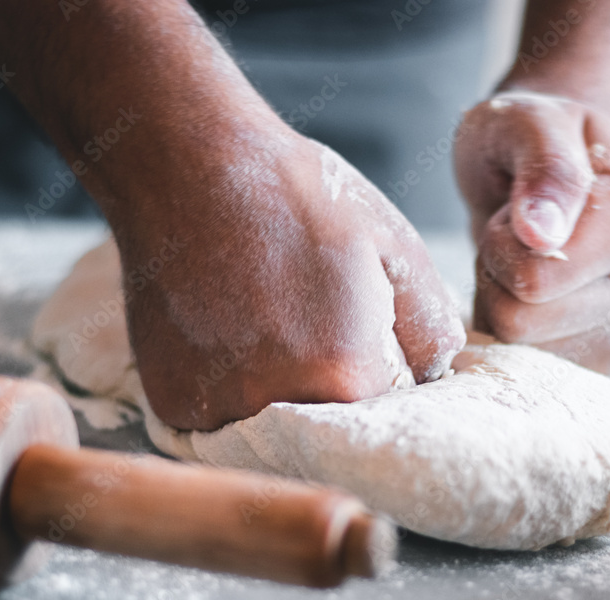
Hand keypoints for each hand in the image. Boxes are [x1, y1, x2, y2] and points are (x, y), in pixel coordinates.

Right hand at [115, 132, 464, 430]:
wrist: (188, 165)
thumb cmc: (296, 195)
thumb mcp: (393, 245)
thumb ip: (431, 325)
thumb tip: (437, 375)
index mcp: (344, 373)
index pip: (384, 411)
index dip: (377, 369)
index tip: (356, 331)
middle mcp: (278, 403)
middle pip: (327, 424)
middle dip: (328, 385)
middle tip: (304, 319)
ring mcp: (216, 405)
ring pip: (270, 423)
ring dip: (275, 389)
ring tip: (261, 319)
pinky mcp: (172, 399)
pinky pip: (217, 414)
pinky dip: (225, 385)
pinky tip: (223, 329)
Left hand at [454, 90, 609, 372]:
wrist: (541, 169)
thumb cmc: (528, 140)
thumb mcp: (525, 123)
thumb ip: (544, 164)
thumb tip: (543, 234)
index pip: (534, 280)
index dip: (501, 246)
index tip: (516, 213)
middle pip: (523, 323)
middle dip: (497, 278)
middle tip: (513, 239)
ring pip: (521, 352)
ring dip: (501, 305)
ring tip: (522, 263)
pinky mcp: (605, 361)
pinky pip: (531, 373)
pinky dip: (512, 336)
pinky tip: (529, 297)